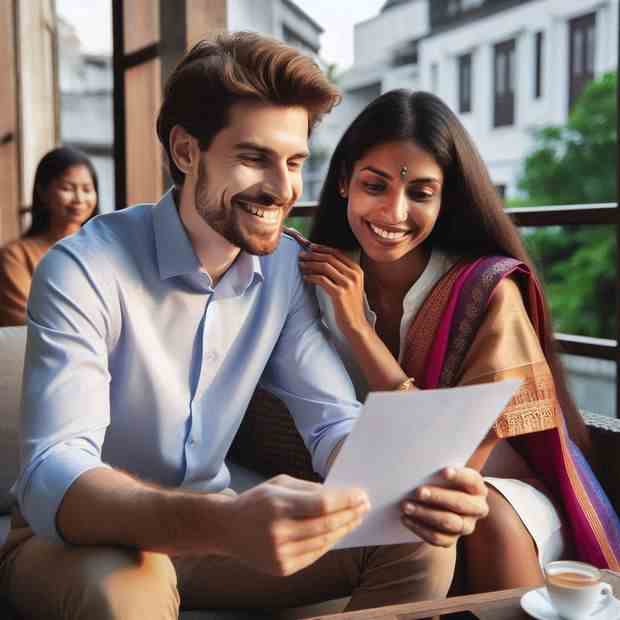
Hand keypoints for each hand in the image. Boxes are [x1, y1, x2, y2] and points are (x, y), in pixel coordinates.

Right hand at [218, 475, 369, 575]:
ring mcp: (280, 553)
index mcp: (279, 505)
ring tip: (355, 519)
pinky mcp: (281, 568)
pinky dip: (328, 543)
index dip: (346, 500)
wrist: (227, 529)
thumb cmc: (257, 501)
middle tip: (364, 506)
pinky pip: (314, 555)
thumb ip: (309, 489)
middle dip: (350, 514)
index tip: (361, 495)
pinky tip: (337, 532)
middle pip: (327, 524)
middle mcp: (279, 532)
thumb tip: (340, 495)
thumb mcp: (280, 484)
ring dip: (343, 529)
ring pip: (323, 542)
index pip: (322, 504)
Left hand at [299, 244, 368, 336]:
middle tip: (301, 255)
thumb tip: (322, 259)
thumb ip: (341, 272)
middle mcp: (354, 274)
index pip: (337, 252)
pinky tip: (305, 278)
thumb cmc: (348, 305)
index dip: (321, 248)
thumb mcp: (350, 285)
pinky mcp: (339, 293)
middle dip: (313, 255)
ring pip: (325, 266)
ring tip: (301, 265)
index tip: (309, 247)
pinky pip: (321, 279)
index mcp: (357, 270)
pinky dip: (311, 277)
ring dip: (310, 264)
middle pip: (329, 258)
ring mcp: (347, 283)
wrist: (355, 324)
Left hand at [400, 467, 488, 547]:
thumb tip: (420, 464)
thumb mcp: (443, 474)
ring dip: (425, 514)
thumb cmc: (441, 482)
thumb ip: (438, 470)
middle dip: (438, 497)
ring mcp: (466, 526)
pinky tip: (406, 519)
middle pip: (460, 503)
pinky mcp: (453, 539)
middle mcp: (477, 508)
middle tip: (418, 491)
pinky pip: (437, 538)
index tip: (444, 471)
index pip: (471, 480)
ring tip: (406, 506)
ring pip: (448, 522)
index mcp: (477, 488)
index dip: (459, 476)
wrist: (441, 506)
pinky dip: (420, 528)